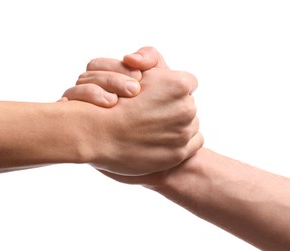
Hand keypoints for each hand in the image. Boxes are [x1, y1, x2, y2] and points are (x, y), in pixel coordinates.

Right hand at [64, 47, 202, 175]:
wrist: (95, 135)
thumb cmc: (108, 100)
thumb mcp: (128, 68)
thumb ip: (148, 58)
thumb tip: (153, 62)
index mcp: (178, 84)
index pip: (187, 82)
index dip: (170, 89)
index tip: (155, 95)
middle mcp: (186, 107)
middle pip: (189, 104)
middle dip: (174, 107)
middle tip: (151, 113)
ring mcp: (183, 132)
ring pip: (192, 124)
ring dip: (178, 125)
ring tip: (152, 128)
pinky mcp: (179, 153)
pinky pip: (194, 142)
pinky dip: (181, 142)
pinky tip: (160, 140)